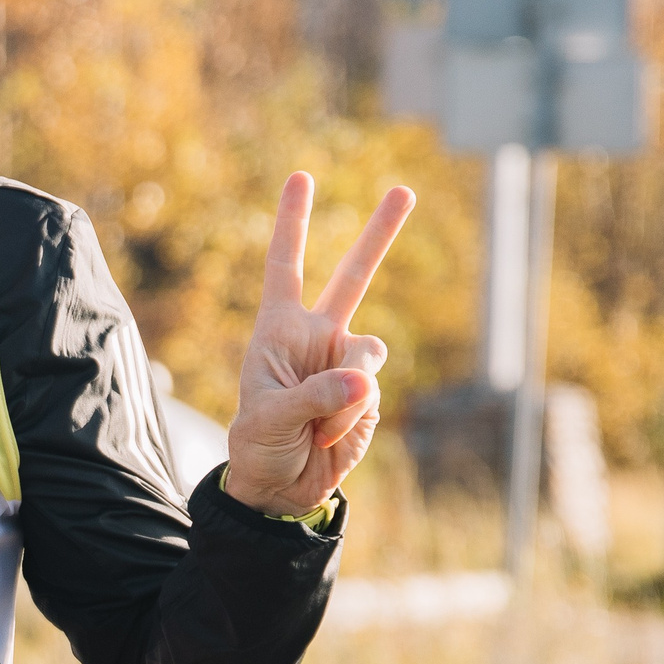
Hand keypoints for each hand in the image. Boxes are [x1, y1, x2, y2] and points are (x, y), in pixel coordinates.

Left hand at [224, 172, 415, 516]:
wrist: (282, 487)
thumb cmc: (259, 445)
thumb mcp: (270, 420)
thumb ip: (314, 397)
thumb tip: (363, 380)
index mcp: (278, 328)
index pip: (285, 265)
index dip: (293, 222)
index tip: (302, 176)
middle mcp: (316, 336)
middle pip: (353, 275)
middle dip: (379, 234)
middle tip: (404, 189)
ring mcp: (346, 363)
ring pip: (370, 354)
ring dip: (345, 394)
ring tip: (314, 425)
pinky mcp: (368, 394)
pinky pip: (371, 395)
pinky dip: (352, 420)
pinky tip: (329, 437)